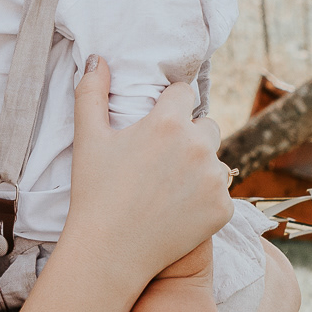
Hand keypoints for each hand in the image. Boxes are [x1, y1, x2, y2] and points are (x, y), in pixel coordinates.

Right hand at [4, 59, 232, 311]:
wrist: (109, 253)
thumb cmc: (94, 193)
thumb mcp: (88, 138)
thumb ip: (91, 92)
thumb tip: (98, 58)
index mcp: (168, 122)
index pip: (184, 93)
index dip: (169, 107)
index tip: (156, 125)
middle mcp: (198, 145)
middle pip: (207, 125)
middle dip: (190, 136)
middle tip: (161, 162)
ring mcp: (214, 179)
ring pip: (216, 161)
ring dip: (201, 168)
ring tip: (169, 188)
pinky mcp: (223, 209)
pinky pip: (221, 193)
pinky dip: (205, 200)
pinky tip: (179, 211)